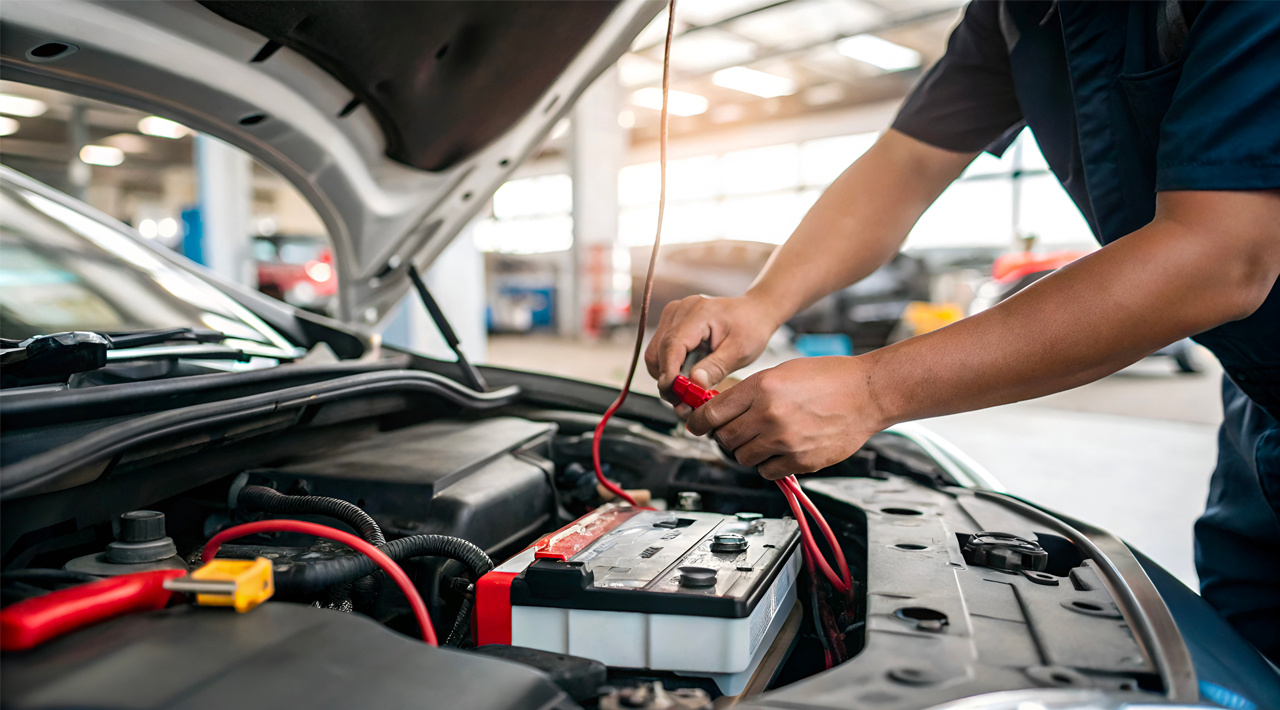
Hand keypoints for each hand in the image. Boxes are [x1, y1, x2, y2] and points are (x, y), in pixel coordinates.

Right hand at [644, 294, 783, 415]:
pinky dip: (670, 369)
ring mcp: (672, 316)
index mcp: (698, 312)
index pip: (672, 345)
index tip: (676, 396)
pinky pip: (660, 352)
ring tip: (688, 391)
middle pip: (657, 353)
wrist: (753, 313)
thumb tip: (693, 383)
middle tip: (684, 402)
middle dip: (667, 380)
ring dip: (667, 376)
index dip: (669, 374)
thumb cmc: (750, 328)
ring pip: (655, 355)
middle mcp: (679, 310)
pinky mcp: (671, 324)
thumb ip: (716, 368)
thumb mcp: (739, 351)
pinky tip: (687, 377)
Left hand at [686, 356, 886, 479]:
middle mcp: (769, 415)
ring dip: (748, 451)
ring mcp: (784, 440)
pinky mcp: (800, 460)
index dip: (698, 422)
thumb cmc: (829, 378)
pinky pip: (767, 472)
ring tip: (765, 438)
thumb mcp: (782, 371)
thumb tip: (720, 409)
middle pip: (724, 438)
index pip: (712, 413)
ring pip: (743, 458)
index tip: (694, 426)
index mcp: (761, 387)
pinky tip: (781, 450)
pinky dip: (768, 465)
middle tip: (737, 430)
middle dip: (726, 436)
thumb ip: (750, 391)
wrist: (867, 393)